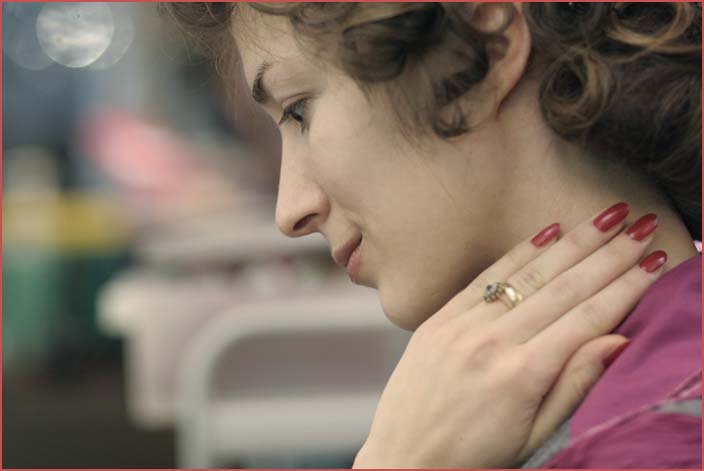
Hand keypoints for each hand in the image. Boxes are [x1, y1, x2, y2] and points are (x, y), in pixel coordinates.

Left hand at [353, 202, 664, 468]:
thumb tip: (618, 340)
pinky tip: (549, 231)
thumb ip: (575, 386)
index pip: (588, 318)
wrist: (404, 458)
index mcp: (523, 375)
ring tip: (607, 216)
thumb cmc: (474, 455)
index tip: (654, 261)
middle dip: (608, 254)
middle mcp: (493, 343)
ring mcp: (462, 327)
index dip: (626, 286)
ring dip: (573, 242)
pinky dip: (520, 252)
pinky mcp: (439, 320)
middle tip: (640, 225)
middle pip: (564, 288)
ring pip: (530, 275)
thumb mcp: (535, 436)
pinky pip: (487, 277)